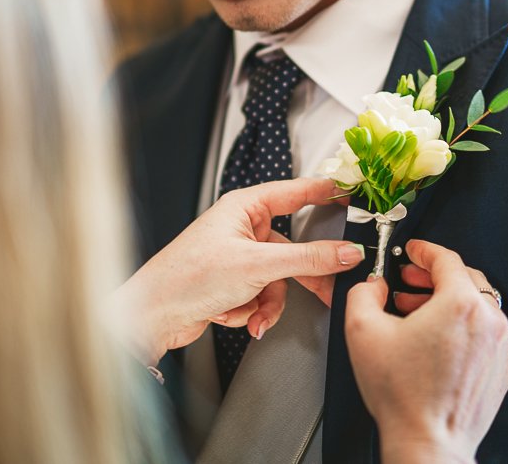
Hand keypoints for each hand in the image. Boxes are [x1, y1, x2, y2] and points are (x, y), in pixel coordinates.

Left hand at [114, 177, 363, 364]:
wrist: (152, 316)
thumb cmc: (186, 277)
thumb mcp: (257, 266)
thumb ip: (308, 259)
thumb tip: (344, 252)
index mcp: (244, 207)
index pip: (296, 192)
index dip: (327, 192)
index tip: (355, 195)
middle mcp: (241, 228)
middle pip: (292, 248)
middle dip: (301, 276)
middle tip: (327, 290)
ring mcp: (237, 257)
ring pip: (278, 279)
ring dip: (267, 303)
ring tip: (254, 315)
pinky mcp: (232, 283)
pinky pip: (261, 296)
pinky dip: (251, 310)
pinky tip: (234, 316)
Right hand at [345, 241, 507, 463]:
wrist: (428, 441)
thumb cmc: (403, 395)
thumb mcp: (362, 330)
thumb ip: (364, 292)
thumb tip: (374, 285)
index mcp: (460, 304)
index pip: (447, 258)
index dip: (424, 250)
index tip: (413, 250)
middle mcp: (487, 321)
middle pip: (465, 279)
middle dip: (434, 276)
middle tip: (411, 280)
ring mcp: (499, 346)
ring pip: (476, 306)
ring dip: (446, 301)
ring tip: (417, 312)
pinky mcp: (501, 367)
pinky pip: (483, 333)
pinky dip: (461, 327)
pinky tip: (435, 340)